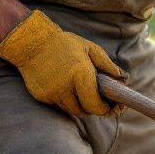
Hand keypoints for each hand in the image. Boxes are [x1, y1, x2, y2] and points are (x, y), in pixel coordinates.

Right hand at [0, 10, 126, 116]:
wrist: (31, 42)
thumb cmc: (64, 44)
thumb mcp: (89, 48)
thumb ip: (107, 65)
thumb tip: (123, 78)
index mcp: (80, 74)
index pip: (95, 104)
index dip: (105, 109)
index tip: (111, 107)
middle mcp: (65, 86)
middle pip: (84, 111)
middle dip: (93, 108)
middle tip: (99, 101)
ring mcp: (51, 93)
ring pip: (71, 110)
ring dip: (79, 105)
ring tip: (82, 92)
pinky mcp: (41, 96)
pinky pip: (58, 105)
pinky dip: (65, 101)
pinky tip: (66, 87)